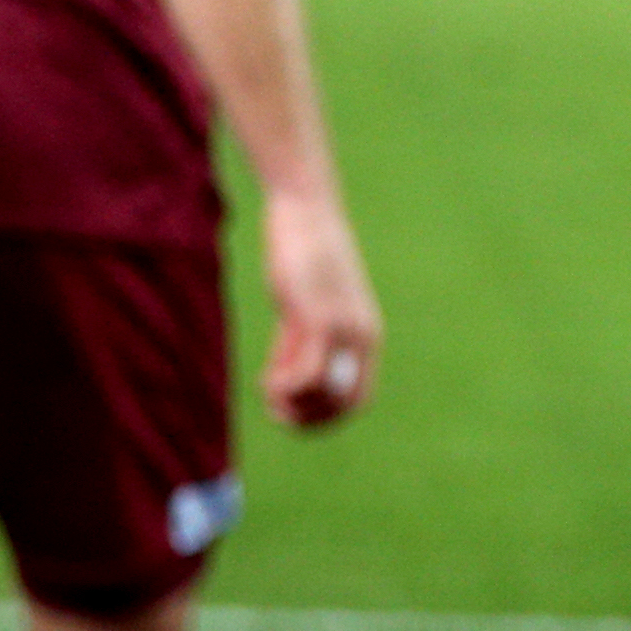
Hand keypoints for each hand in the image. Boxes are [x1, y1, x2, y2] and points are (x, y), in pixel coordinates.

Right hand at [258, 185, 383, 428]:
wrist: (305, 209)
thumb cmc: (301, 257)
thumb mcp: (304, 308)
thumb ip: (298, 346)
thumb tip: (286, 386)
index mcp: (365, 337)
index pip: (357, 400)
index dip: (326, 420)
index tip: (293, 415)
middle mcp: (361, 337)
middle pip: (345, 406)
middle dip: (308, 421)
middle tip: (276, 410)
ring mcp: (343, 329)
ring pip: (326, 395)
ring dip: (292, 406)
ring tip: (269, 391)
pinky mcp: (319, 317)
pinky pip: (307, 375)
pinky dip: (283, 389)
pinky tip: (266, 380)